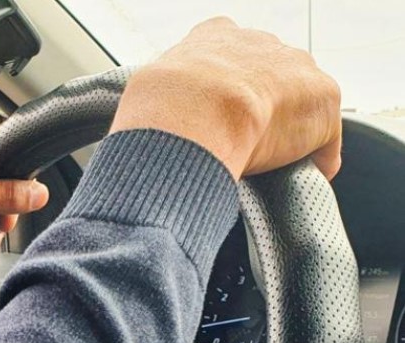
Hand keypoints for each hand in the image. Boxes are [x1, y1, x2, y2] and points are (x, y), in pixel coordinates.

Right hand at [110, 17, 341, 179]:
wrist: (193, 110)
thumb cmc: (160, 107)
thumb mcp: (148, 93)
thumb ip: (164, 100)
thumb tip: (154, 132)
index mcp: (214, 35)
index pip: (226, 58)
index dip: (221, 91)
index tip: (214, 118)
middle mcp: (258, 41)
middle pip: (268, 76)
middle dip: (259, 108)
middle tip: (239, 143)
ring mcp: (295, 66)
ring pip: (297, 103)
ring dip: (286, 131)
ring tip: (267, 163)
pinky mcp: (322, 97)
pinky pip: (323, 136)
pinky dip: (313, 159)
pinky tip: (298, 177)